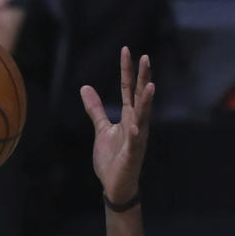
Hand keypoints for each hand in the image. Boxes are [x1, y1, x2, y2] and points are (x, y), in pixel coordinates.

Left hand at [80, 47, 153, 204]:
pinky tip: (134, 126)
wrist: (115, 185)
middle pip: (139, 97)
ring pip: (143, 117)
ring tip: (149, 85)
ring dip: (146, 102)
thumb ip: (96, 109)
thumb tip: (85, 88)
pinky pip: (135, 143)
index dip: (127, 70)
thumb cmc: (112, 158)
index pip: (128, 89)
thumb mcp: (101, 129)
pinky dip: (135, 135)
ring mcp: (136, 139)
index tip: (126, 50)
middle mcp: (136, 124)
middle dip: (142, 78)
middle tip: (146, 57)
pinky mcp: (132, 155)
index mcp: (129, 116)